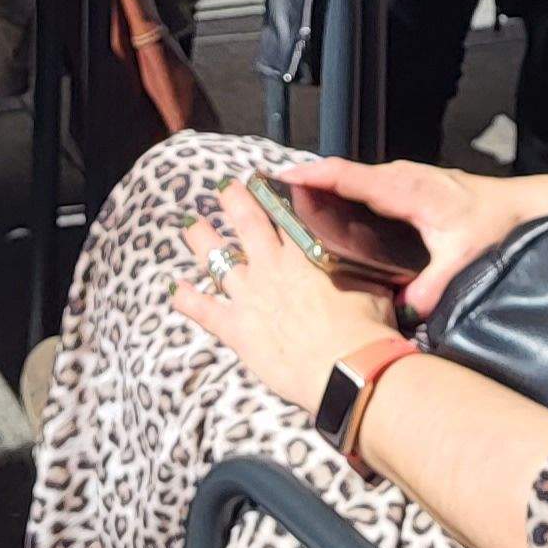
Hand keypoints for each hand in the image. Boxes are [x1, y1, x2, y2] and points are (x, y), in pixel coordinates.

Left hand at [169, 182, 401, 416]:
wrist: (347, 366)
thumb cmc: (365, 326)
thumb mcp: (371, 280)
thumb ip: (358, 259)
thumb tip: (364, 247)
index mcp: (305, 251)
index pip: (284, 212)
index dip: (272, 195)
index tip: (263, 182)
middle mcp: (271, 266)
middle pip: (246, 223)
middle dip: (233, 200)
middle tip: (224, 187)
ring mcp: (249, 295)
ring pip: (217, 258)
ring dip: (202, 239)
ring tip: (191, 224)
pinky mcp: (236, 327)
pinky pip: (203, 310)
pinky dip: (187, 298)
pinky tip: (175, 289)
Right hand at [278, 157, 547, 317]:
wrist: (517, 205)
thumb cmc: (492, 225)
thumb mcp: (463, 257)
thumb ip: (432, 285)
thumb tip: (405, 310)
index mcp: (406, 189)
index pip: (350, 175)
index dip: (314, 175)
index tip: (280, 177)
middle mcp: (399, 176)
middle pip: (341, 173)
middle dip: (304, 181)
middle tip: (265, 197)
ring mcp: (400, 178)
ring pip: (350, 179)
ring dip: (319, 187)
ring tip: (283, 205)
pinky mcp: (403, 186)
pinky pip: (361, 186)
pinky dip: (338, 192)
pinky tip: (322, 213)